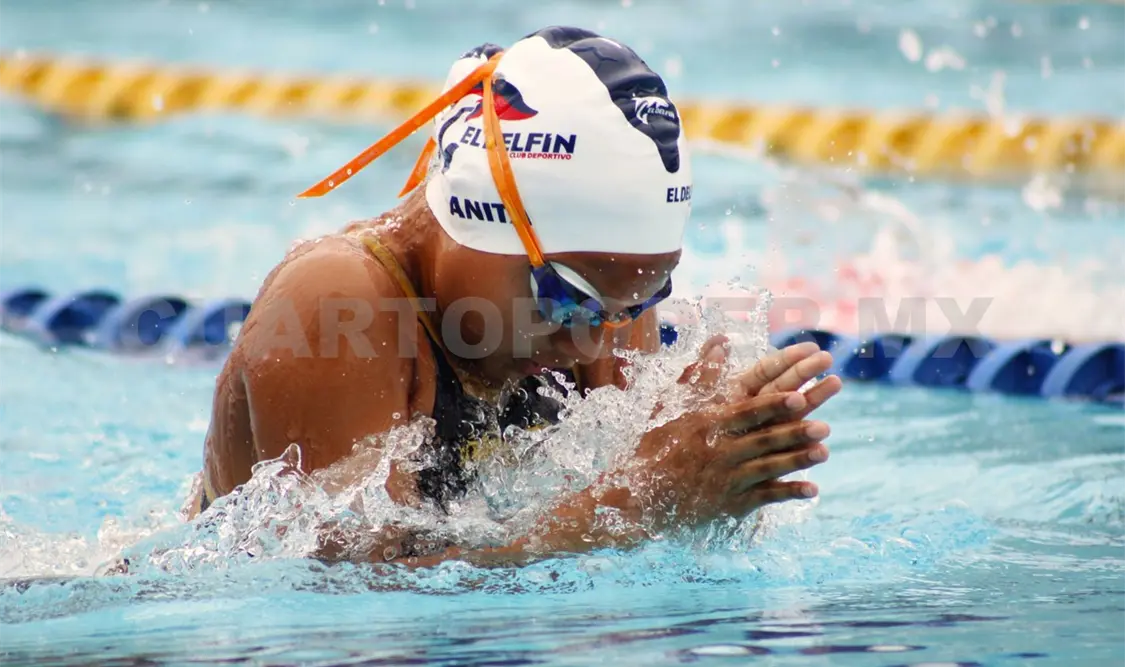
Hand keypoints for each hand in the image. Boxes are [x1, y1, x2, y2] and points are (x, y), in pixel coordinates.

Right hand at [629, 338, 839, 528]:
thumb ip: (699, 372)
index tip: (799, 395)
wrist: (636, 496)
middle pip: (763, 438)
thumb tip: (721, 340)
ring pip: (767, 468)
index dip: (774, 404)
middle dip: (795, 432)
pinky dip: (788, 494)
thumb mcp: (670, 403)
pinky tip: (812, 489)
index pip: (747, 410)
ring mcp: (725, 478)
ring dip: (797, 460)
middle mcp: (719, 450)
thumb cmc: (655, 444)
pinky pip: (763, 497)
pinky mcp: (729, 504)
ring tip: (825, 452)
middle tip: (825, 425)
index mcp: (708, 423)